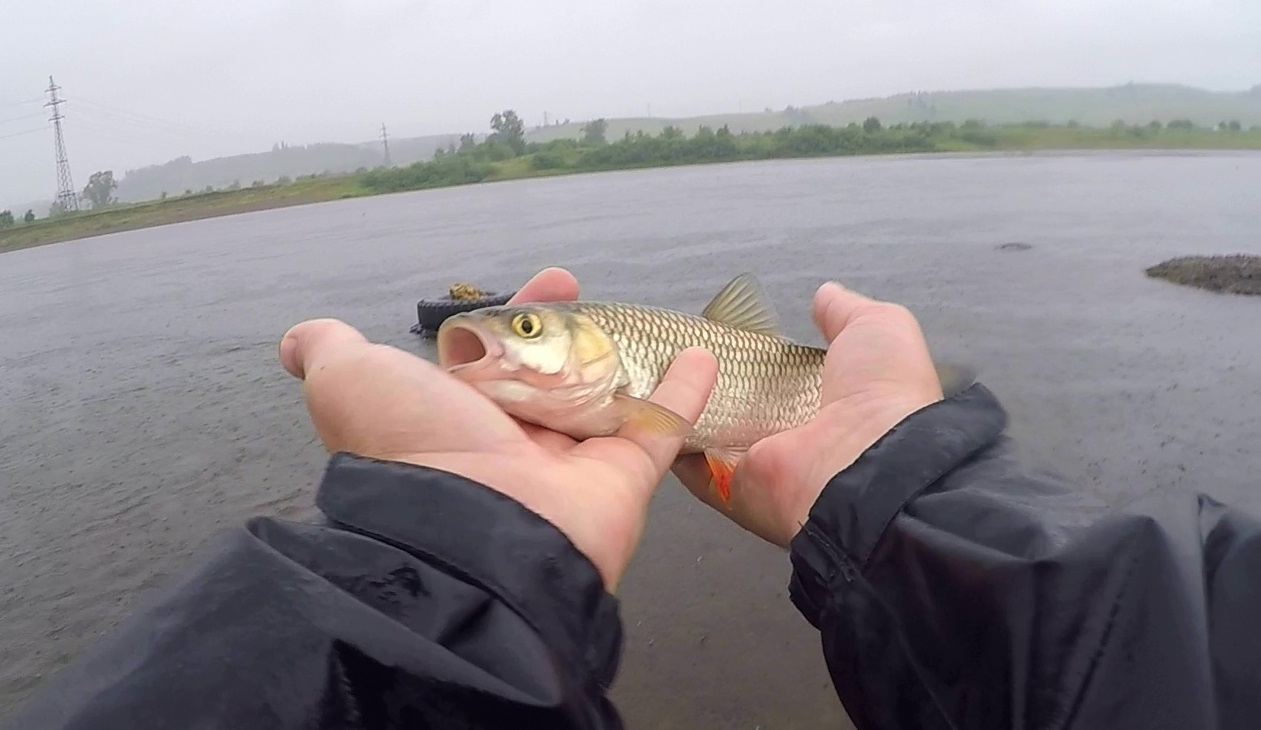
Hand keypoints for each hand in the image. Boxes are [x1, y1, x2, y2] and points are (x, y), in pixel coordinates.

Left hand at [277, 268, 718, 591]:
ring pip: (605, 398)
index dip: (521, 311)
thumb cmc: (417, 445)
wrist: (474, 532)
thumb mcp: (352, 382)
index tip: (552, 279)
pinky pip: (658, 429)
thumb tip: (297, 340)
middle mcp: (511, 440)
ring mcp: (569, 463)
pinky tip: (702, 357)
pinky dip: (684, 394)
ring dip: (627, 358)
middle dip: (568, 327)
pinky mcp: (620, 481)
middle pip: (549, 371)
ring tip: (650, 316)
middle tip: (583, 286)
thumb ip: (330, 353)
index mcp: (458, 415)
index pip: (494, 352)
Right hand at [673, 281, 945, 546]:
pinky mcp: (728, 487)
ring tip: (655, 367)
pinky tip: (649, 404)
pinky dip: (668, 437)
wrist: (867, 461)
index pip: (778, 378)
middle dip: (708, 378)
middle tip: (677, 347)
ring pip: (707, 431)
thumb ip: (846, 312)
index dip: (753, 355)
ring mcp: (758, 464)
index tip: (724, 332)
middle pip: (737, 404)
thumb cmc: (879, 394)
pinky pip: (688, 464)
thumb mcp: (878, 328)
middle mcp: (791, 437)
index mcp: (825, 403)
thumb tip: (826, 296)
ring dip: (682, 403)